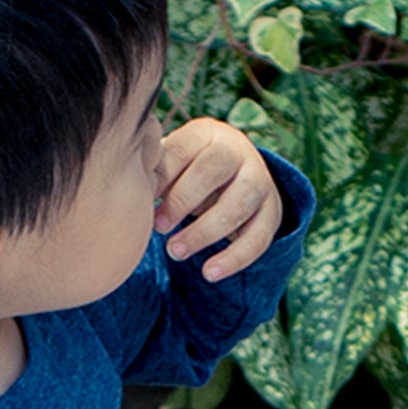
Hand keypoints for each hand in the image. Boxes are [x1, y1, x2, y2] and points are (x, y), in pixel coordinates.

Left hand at [155, 114, 288, 283]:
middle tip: (158, 227)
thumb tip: (136, 188)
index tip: (142, 201)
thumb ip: (155, 172)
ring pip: (238, 205)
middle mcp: (238, 152)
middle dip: (182, 200)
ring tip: (174, 252)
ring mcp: (259, 182)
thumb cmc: (189, 172)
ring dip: (204, 232)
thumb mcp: (172, 165)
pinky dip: (233, 258)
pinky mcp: (271, 213)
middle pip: (213, 170)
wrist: (236, 180)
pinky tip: (209, 273)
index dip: (162, 177)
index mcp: (207, 134)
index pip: (182, 150)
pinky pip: (258, 238)